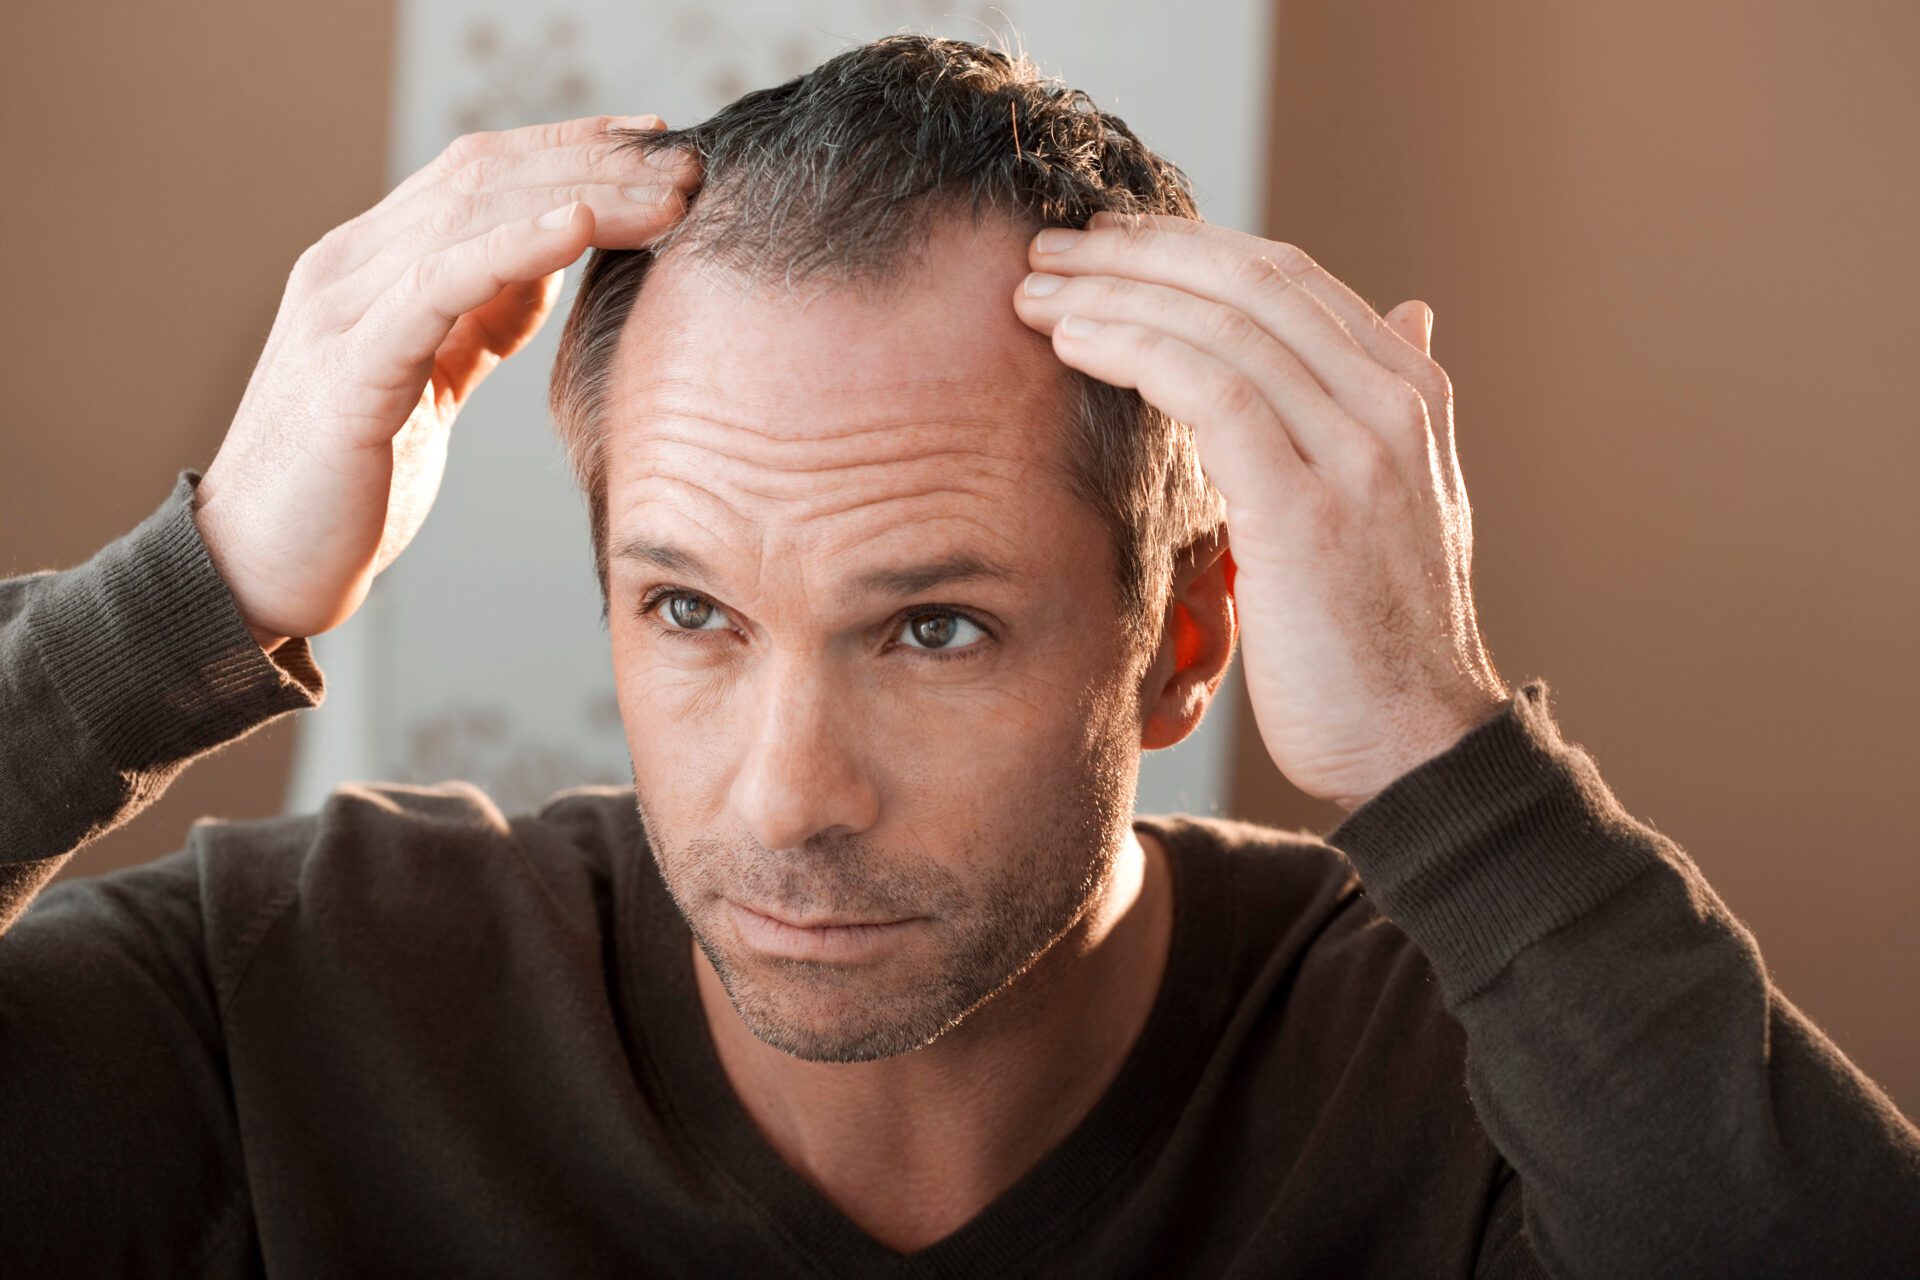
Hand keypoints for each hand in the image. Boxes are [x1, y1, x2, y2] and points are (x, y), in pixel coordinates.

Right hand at [192, 114, 697, 649]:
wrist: (256, 569)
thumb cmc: (352, 483)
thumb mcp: (431, 379)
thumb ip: (477, 317)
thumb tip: (546, 263)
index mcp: (369, 264)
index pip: (481, 172)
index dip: (572, 147)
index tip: (660, 144)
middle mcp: (348, 267)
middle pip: (486, 178)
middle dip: (596, 163)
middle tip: (690, 165)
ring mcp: (341, 313)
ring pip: (472, 216)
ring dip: (582, 195)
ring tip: (666, 193)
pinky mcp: (351, 372)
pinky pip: (440, 288)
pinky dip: (515, 248)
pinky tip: (581, 226)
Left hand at [1014, 214, 1509, 811]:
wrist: (1415, 747)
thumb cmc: (1380, 640)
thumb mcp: (1405, 499)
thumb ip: (1381, 408)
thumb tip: (1406, 310)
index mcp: (1408, 391)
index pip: (1284, 275)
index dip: (1182, 245)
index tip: (1101, 244)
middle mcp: (1391, 403)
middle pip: (1248, 276)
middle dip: (1134, 251)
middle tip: (1047, 247)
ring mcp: (1357, 449)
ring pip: (1220, 320)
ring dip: (1112, 291)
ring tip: (1033, 289)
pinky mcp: (1305, 506)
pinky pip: (1206, 387)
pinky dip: (1129, 346)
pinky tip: (1068, 340)